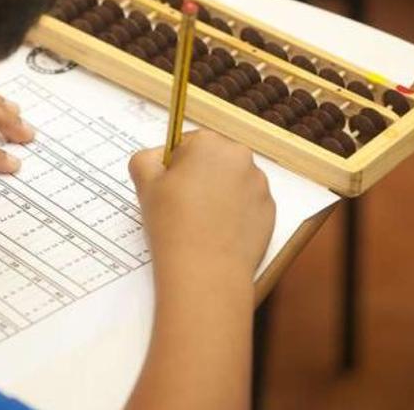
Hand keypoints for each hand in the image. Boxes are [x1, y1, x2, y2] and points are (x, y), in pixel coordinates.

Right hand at [128, 130, 274, 280]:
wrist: (205, 270)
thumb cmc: (172, 224)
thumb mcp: (144, 184)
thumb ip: (145, 159)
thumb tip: (157, 157)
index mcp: (208, 143)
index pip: (186, 144)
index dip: (174, 167)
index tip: (168, 189)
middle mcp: (239, 157)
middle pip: (212, 160)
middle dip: (198, 177)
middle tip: (181, 206)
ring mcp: (259, 184)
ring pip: (230, 181)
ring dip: (216, 193)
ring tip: (199, 222)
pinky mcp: (269, 210)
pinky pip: (246, 204)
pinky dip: (233, 213)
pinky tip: (216, 231)